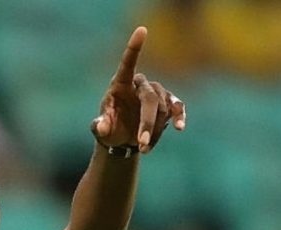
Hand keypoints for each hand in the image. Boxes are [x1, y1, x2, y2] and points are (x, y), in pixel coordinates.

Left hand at [92, 26, 185, 153]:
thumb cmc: (110, 129)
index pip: (128, 63)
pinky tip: (179, 128)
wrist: (123, 140)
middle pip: (150, 99)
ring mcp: (157, 93)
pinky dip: (179, 117)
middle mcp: (140, 84)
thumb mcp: (101, 129)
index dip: (134, 47)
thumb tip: (102, 127)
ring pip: (163, 109)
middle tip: (141, 146)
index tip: (142, 30)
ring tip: (143, 149)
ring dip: (154, 132)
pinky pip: (177, 108)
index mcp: (120, 84)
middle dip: (147, 124)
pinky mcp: (169, 104)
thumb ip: (100, 126)